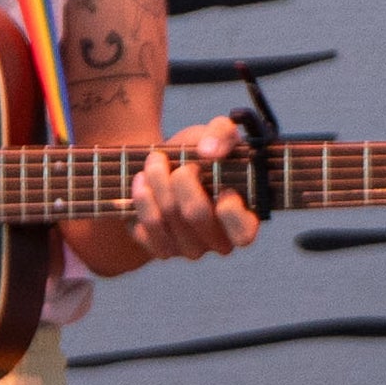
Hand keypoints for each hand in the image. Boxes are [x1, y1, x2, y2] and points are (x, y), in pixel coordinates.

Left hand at [125, 117, 261, 262]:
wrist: (170, 168)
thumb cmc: (203, 155)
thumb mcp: (217, 135)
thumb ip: (222, 134)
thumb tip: (208, 151)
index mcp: (245, 221)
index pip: (242, 233)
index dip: (228, 208)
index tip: (220, 182)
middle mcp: (220, 243)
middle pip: (195, 213)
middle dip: (179, 177)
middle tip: (174, 157)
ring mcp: (191, 250)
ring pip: (167, 217)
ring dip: (156, 181)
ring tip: (153, 161)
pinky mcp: (163, 250)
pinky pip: (146, 229)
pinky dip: (141, 199)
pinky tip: (141, 181)